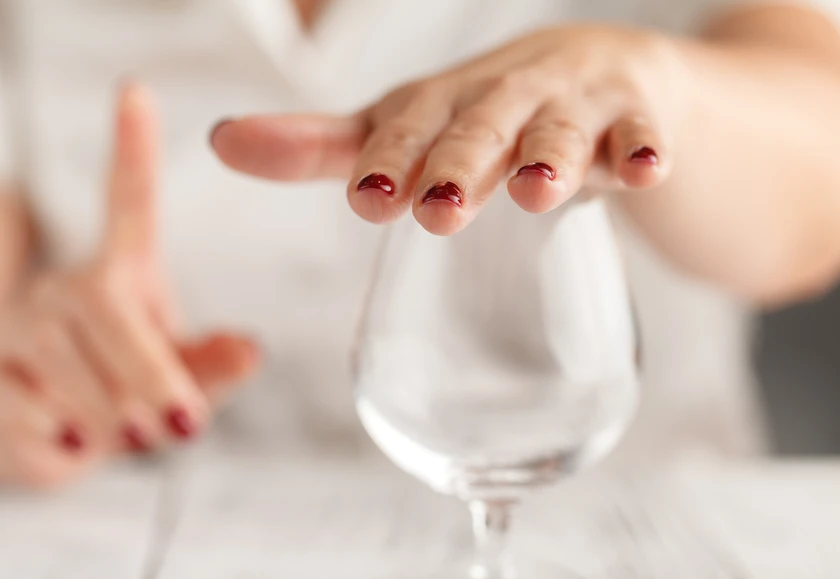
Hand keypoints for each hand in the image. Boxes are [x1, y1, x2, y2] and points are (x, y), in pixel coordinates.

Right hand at [0, 83, 258, 486]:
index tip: (135, 92)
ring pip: (62, 360)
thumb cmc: (112, 387)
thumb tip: (252, 352)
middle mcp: (63, 290)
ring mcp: (17, 332)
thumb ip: (208, 367)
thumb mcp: (170, 376)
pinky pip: (26, 407)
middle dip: (148, 369)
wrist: (19, 426)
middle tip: (184, 425)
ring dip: (113, 412)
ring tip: (138, 437)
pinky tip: (75, 441)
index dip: (130, 150)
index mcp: (117, 276)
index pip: (124, 203)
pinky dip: (65, 436)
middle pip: (99, 304)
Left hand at [211, 25, 686, 234]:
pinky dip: (644, 150)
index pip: (408, 127)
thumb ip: (324, 149)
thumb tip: (220, 141)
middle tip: (439, 210)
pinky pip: (642, 133)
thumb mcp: (408, 131)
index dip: (388, 158)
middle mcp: (502, 94)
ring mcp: (572, 104)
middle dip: (460, 164)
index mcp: (442, 102)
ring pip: (561, 128)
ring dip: (550, 155)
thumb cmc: (485, 118)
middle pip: (480, 126)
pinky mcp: (635, 118)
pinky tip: (648, 171)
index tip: (368, 199)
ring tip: (537, 190)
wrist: (601, 78)